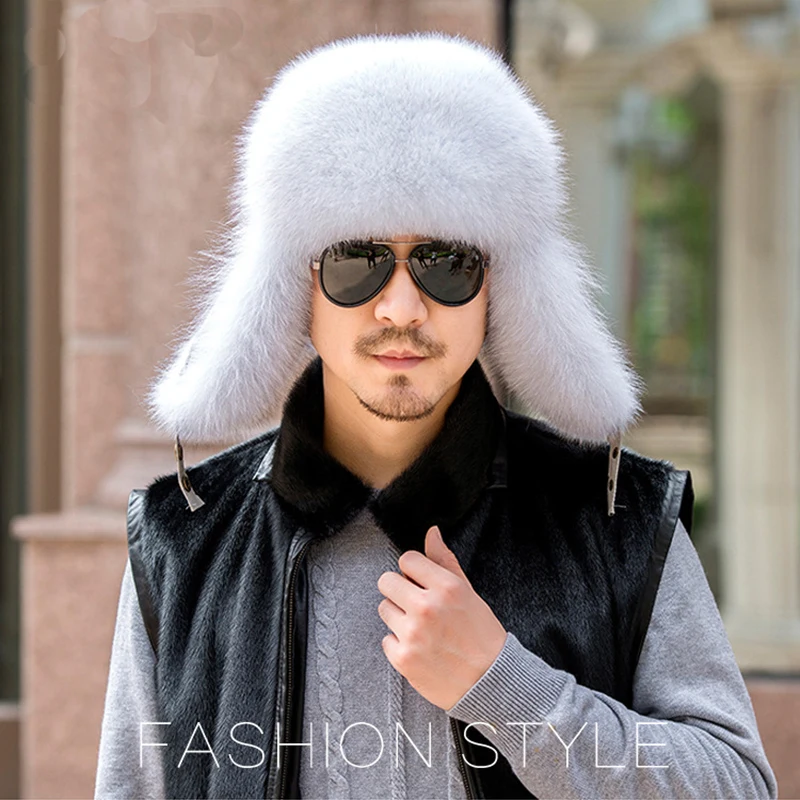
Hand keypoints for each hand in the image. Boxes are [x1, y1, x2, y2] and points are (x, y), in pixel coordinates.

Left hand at [377, 524, 507, 710]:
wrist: (490, 682)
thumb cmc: (481, 634)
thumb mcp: (468, 593)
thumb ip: (445, 561)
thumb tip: (431, 532)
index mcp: (446, 587)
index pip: (407, 560)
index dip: (413, 570)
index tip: (420, 582)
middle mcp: (427, 607)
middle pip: (386, 581)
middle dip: (399, 590)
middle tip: (416, 604)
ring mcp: (413, 634)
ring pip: (384, 609)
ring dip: (398, 617)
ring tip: (421, 629)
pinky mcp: (403, 659)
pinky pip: (386, 639)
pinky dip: (399, 644)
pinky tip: (420, 649)